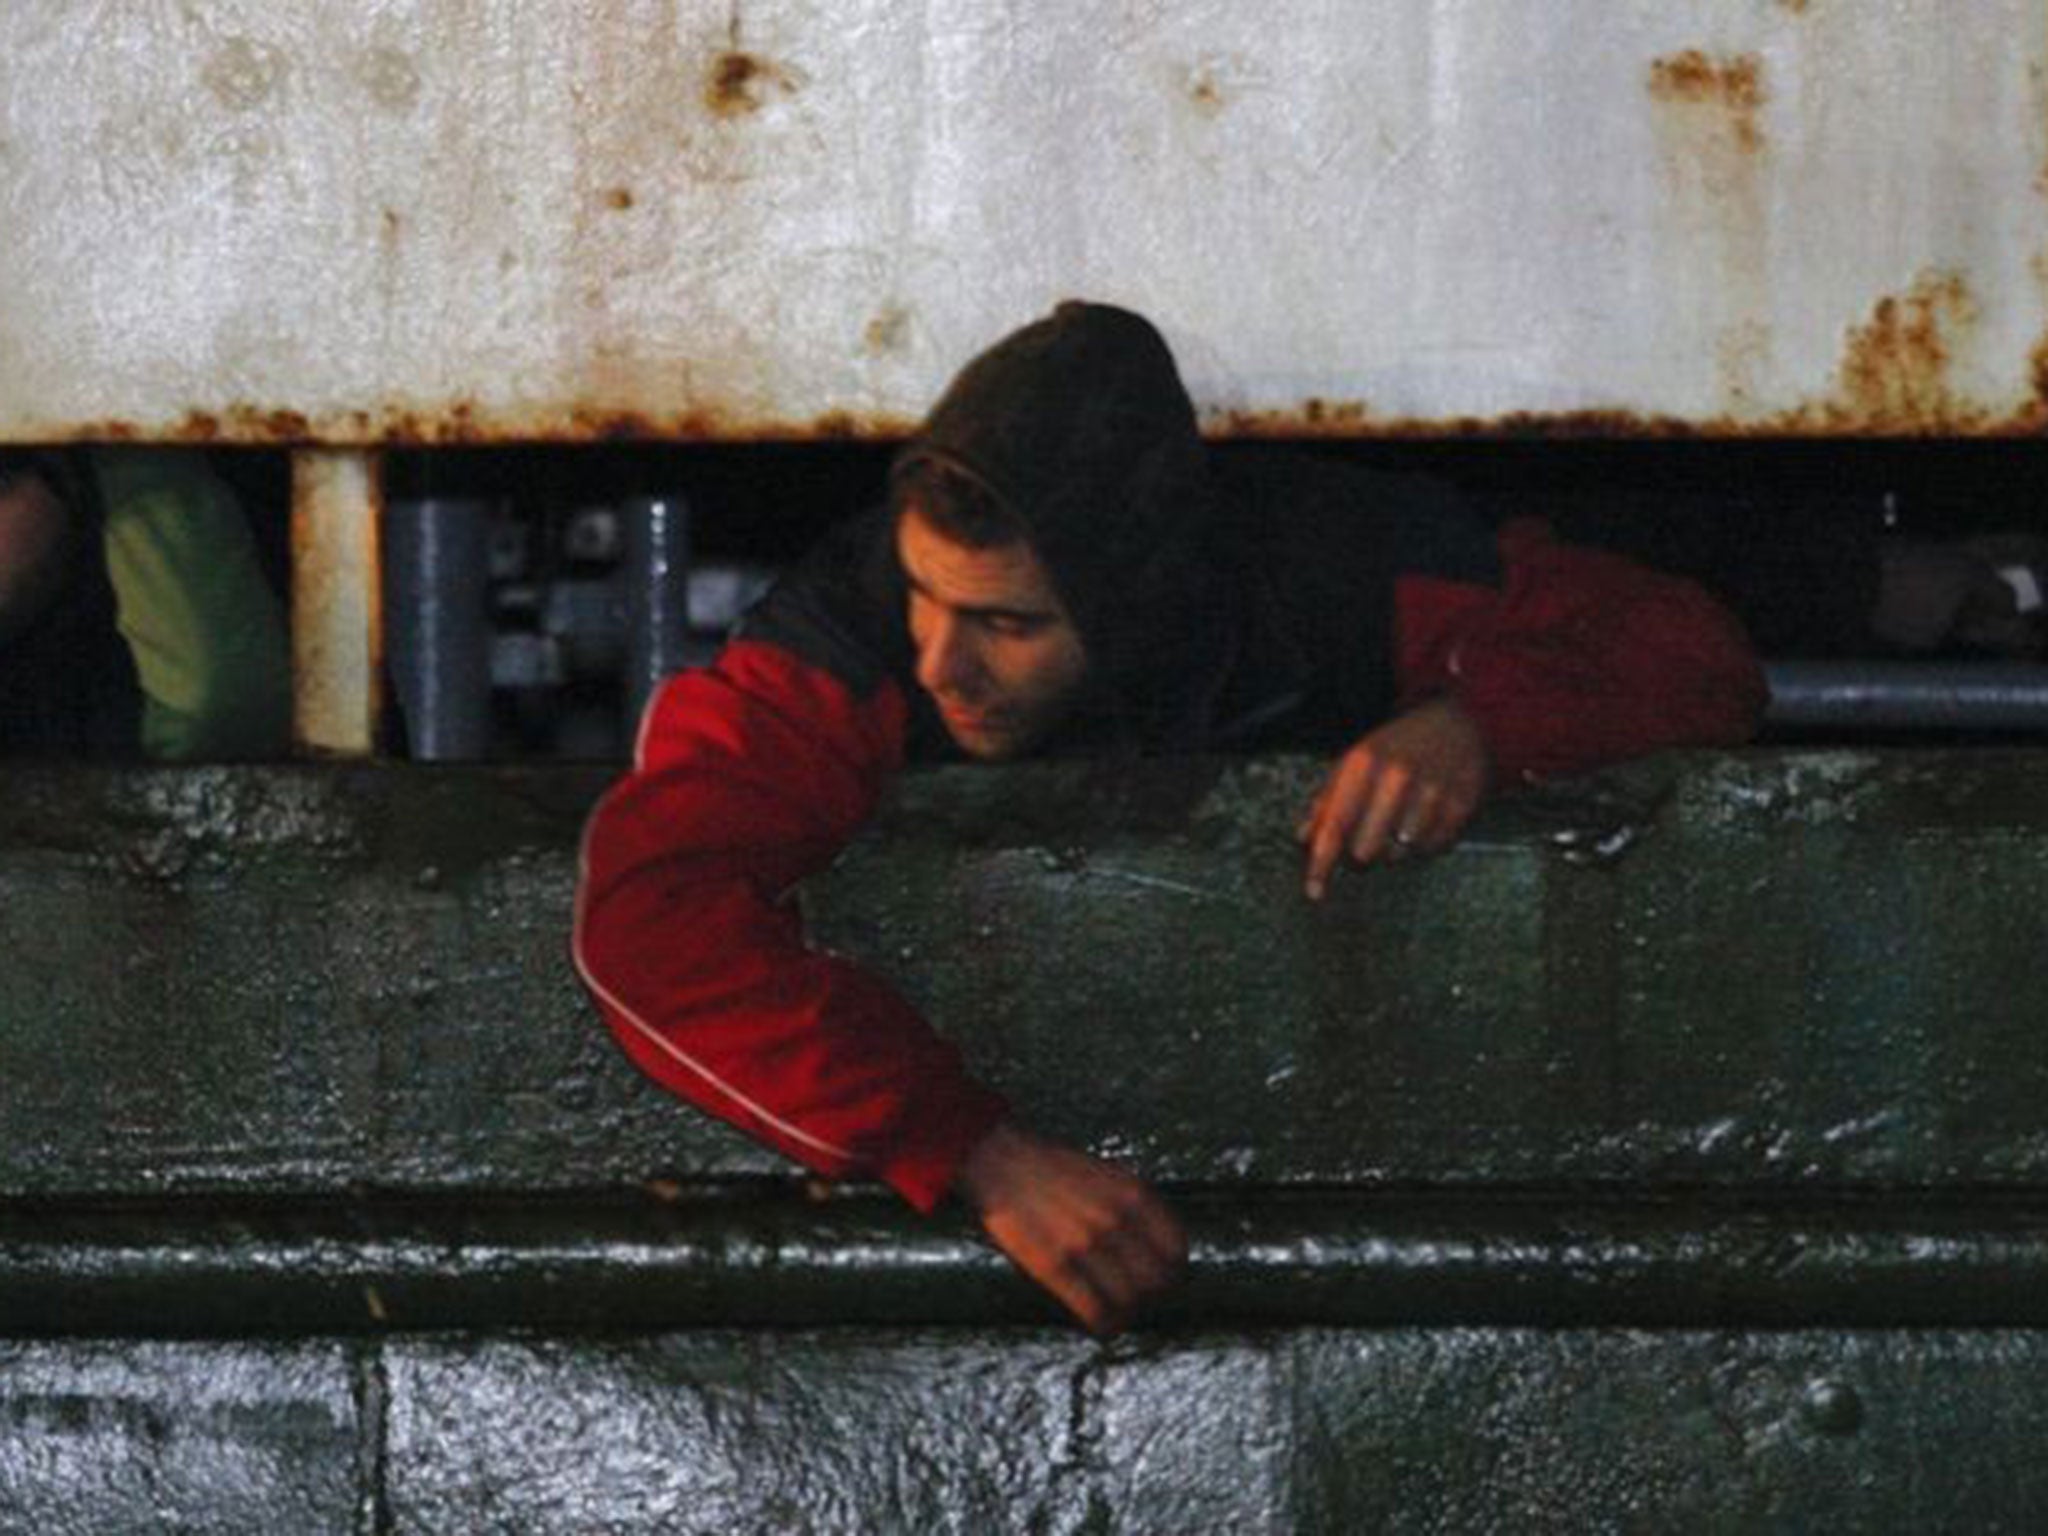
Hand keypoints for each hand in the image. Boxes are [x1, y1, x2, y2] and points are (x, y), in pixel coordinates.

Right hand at [954, 1121, 1185, 1334]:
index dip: (1173, 1271)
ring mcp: (1084, 1244)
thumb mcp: (1108, 1175)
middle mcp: (1115, 1220)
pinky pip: (1095, 1311)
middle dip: (1152, 1296)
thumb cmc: (1053, 1168)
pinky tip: (1100, 1323)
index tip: (1162, 1279)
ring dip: (1127, 1315)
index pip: (1176, 1249)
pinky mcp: (1053, 1265)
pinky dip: (1103, 1324)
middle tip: (1139, 1300)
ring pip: (1129, 1301)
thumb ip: (1135, 1207)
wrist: (1001, 1160)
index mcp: (1133, 1194)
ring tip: (1117, 1314)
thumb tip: (1159, 1248)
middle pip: (1157, 1281)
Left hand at [1297, 695, 1489, 899]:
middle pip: (1364, 851)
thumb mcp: (1355, 761)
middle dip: (1359, 854)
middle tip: (1367, 835)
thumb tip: (1304, 838)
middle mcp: (1396, 778)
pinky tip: (1423, 819)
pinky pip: (1429, 851)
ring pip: (1397, 855)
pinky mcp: (1460, 807)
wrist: (1460, 723)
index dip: (1321, 864)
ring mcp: (1431, 793)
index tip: (1313, 891)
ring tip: (1399, 820)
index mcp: (1363, 763)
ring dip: (1393, 848)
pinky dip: (1421, 844)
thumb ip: (1327, 801)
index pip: (1334, 825)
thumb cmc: (1399, 746)